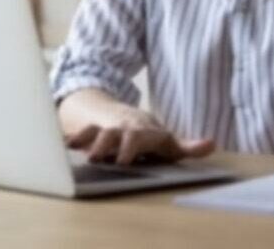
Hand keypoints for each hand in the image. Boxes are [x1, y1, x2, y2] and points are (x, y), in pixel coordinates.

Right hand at [64, 108, 214, 165]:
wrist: (118, 113)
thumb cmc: (145, 134)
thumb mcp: (165, 140)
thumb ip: (186, 147)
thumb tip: (211, 145)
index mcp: (142, 132)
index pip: (138, 138)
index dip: (130, 147)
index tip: (123, 160)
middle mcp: (122, 129)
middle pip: (112, 134)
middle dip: (105, 144)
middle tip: (97, 159)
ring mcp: (105, 130)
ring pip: (94, 133)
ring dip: (87, 141)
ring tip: (78, 152)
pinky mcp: (89, 132)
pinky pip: (78, 133)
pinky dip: (70, 138)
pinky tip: (61, 144)